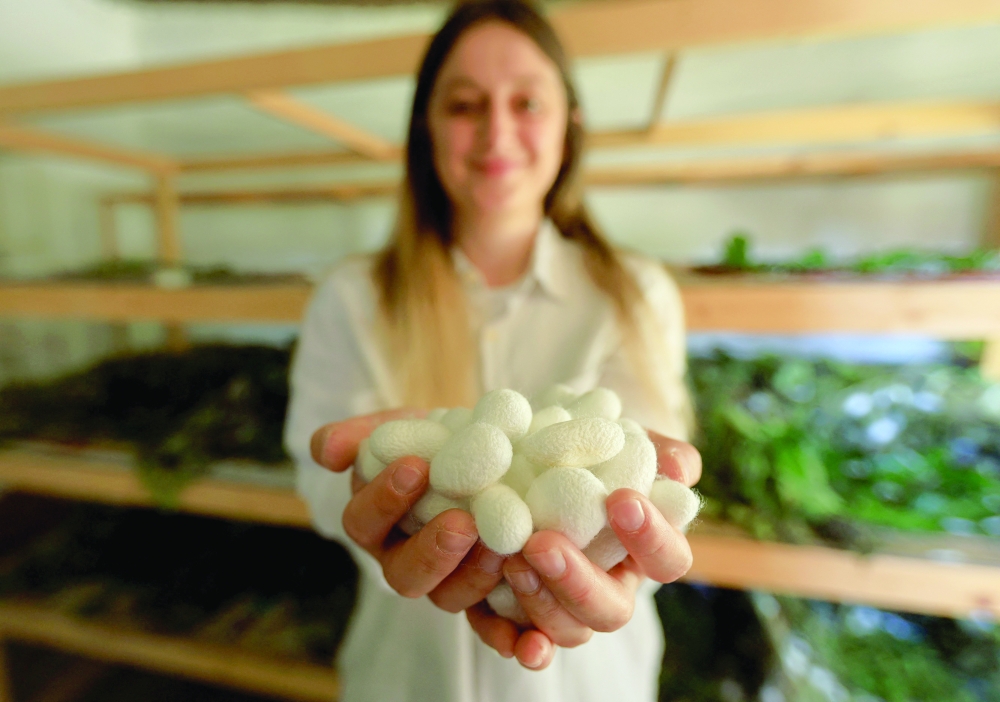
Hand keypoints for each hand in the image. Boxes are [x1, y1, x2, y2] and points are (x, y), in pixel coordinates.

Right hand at [311, 412, 505, 609]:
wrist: (488, 454)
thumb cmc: (433, 440)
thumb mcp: (397, 429)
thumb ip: (358, 436)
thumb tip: (324, 450)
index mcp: (373, 524)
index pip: (363, 522)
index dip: (385, 499)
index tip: (417, 465)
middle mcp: (404, 560)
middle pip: (405, 574)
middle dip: (432, 550)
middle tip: (461, 522)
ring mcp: (446, 583)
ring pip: (448, 597)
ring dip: (473, 574)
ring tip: (499, 542)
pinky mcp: (486, 595)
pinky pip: (491, 619)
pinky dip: (508, 621)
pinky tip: (527, 605)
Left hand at [465, 431, 701, 669]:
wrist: (530, 450)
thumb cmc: (591, 450)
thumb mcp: (625, 441)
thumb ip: (658, 451)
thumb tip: (678, 470)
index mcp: (645, 550)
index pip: (667, 560)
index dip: (651, 537)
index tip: (620, 499)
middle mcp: (610, 588)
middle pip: (611, 611)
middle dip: (579, 582)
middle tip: (542, 544)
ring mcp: (567, 608)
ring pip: (568, 630)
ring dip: (541, 601)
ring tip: (512, 558)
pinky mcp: (520, 616)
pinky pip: (523, 645)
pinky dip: (518, 646)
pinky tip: (517, 644)